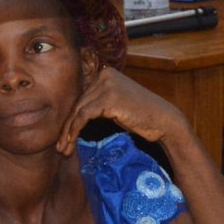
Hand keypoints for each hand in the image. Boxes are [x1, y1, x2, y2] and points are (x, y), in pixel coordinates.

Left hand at [58, 58, 187, 155]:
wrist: (164, 121)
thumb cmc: (141, 116)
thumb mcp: (116, 104)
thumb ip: (97, 103)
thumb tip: (73, 115)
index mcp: (106, 73)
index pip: (82, 98)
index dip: (70, 119)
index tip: (63, 137)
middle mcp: (105, 75)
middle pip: (78, 104)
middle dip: (66, 127)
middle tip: (59, 147)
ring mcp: (106, 84)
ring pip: (77, 111)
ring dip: (67, 132)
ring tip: (63, 150)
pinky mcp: (108, 98)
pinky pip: (83, 116)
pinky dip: (74, 131)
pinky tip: (70, 143)